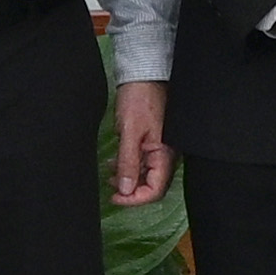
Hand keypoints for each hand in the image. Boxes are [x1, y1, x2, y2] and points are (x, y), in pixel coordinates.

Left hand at [108, 79, 173, 208]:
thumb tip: (125, 190)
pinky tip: (116, 162)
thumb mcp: (129, 132)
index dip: (134, 199)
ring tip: (109, 174)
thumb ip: (128, 162)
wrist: (143, 75)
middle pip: (152, 185)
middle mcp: (166, 155)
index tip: (115, 197)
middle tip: (110, 187)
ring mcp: (160, 148)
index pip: (154, 190)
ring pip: (146, 175)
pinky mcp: (153, 141)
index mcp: (164, 154)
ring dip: (128, 178)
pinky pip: (144, 162)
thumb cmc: (139, 99)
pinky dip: (130, 166)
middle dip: (131, 190)